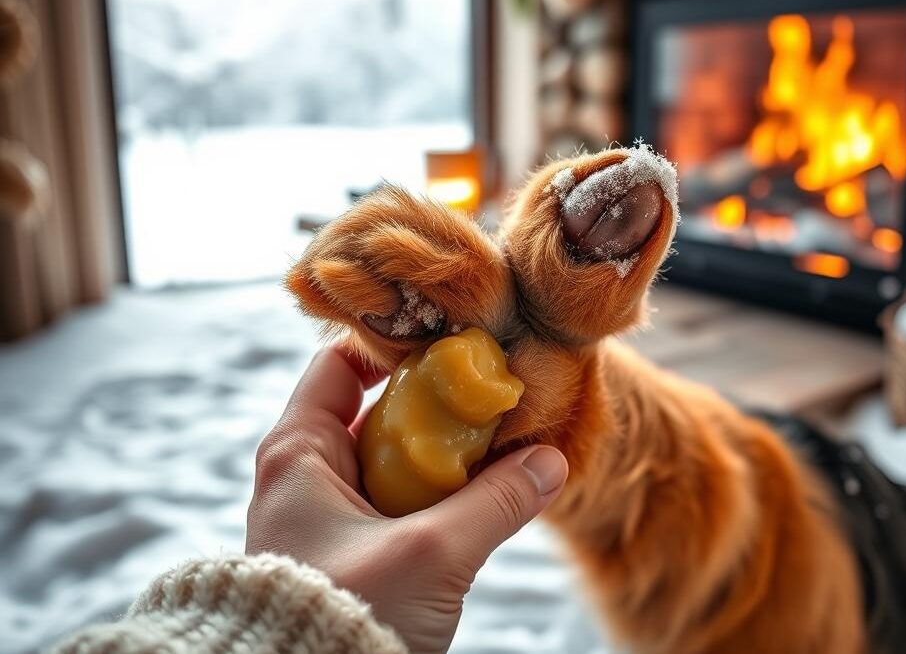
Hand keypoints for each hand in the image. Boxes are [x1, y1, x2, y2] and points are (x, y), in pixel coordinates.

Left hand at [246, 346, 567, 652]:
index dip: (395, 345)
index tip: (454, 341)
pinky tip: (488, 487)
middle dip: (439, 401)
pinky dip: (444, 491)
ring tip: (504, 436)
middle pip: (379, 409)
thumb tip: (551, 462)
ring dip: (449, 451)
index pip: (341, 363)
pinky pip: (406, 500)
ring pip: (398, 459)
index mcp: (299, 455)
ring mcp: (333, 513)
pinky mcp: (357, 548)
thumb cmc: (343, 620)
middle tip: (495, 392)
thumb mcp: (430, 553)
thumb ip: (495, 502)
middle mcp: (310, 475)